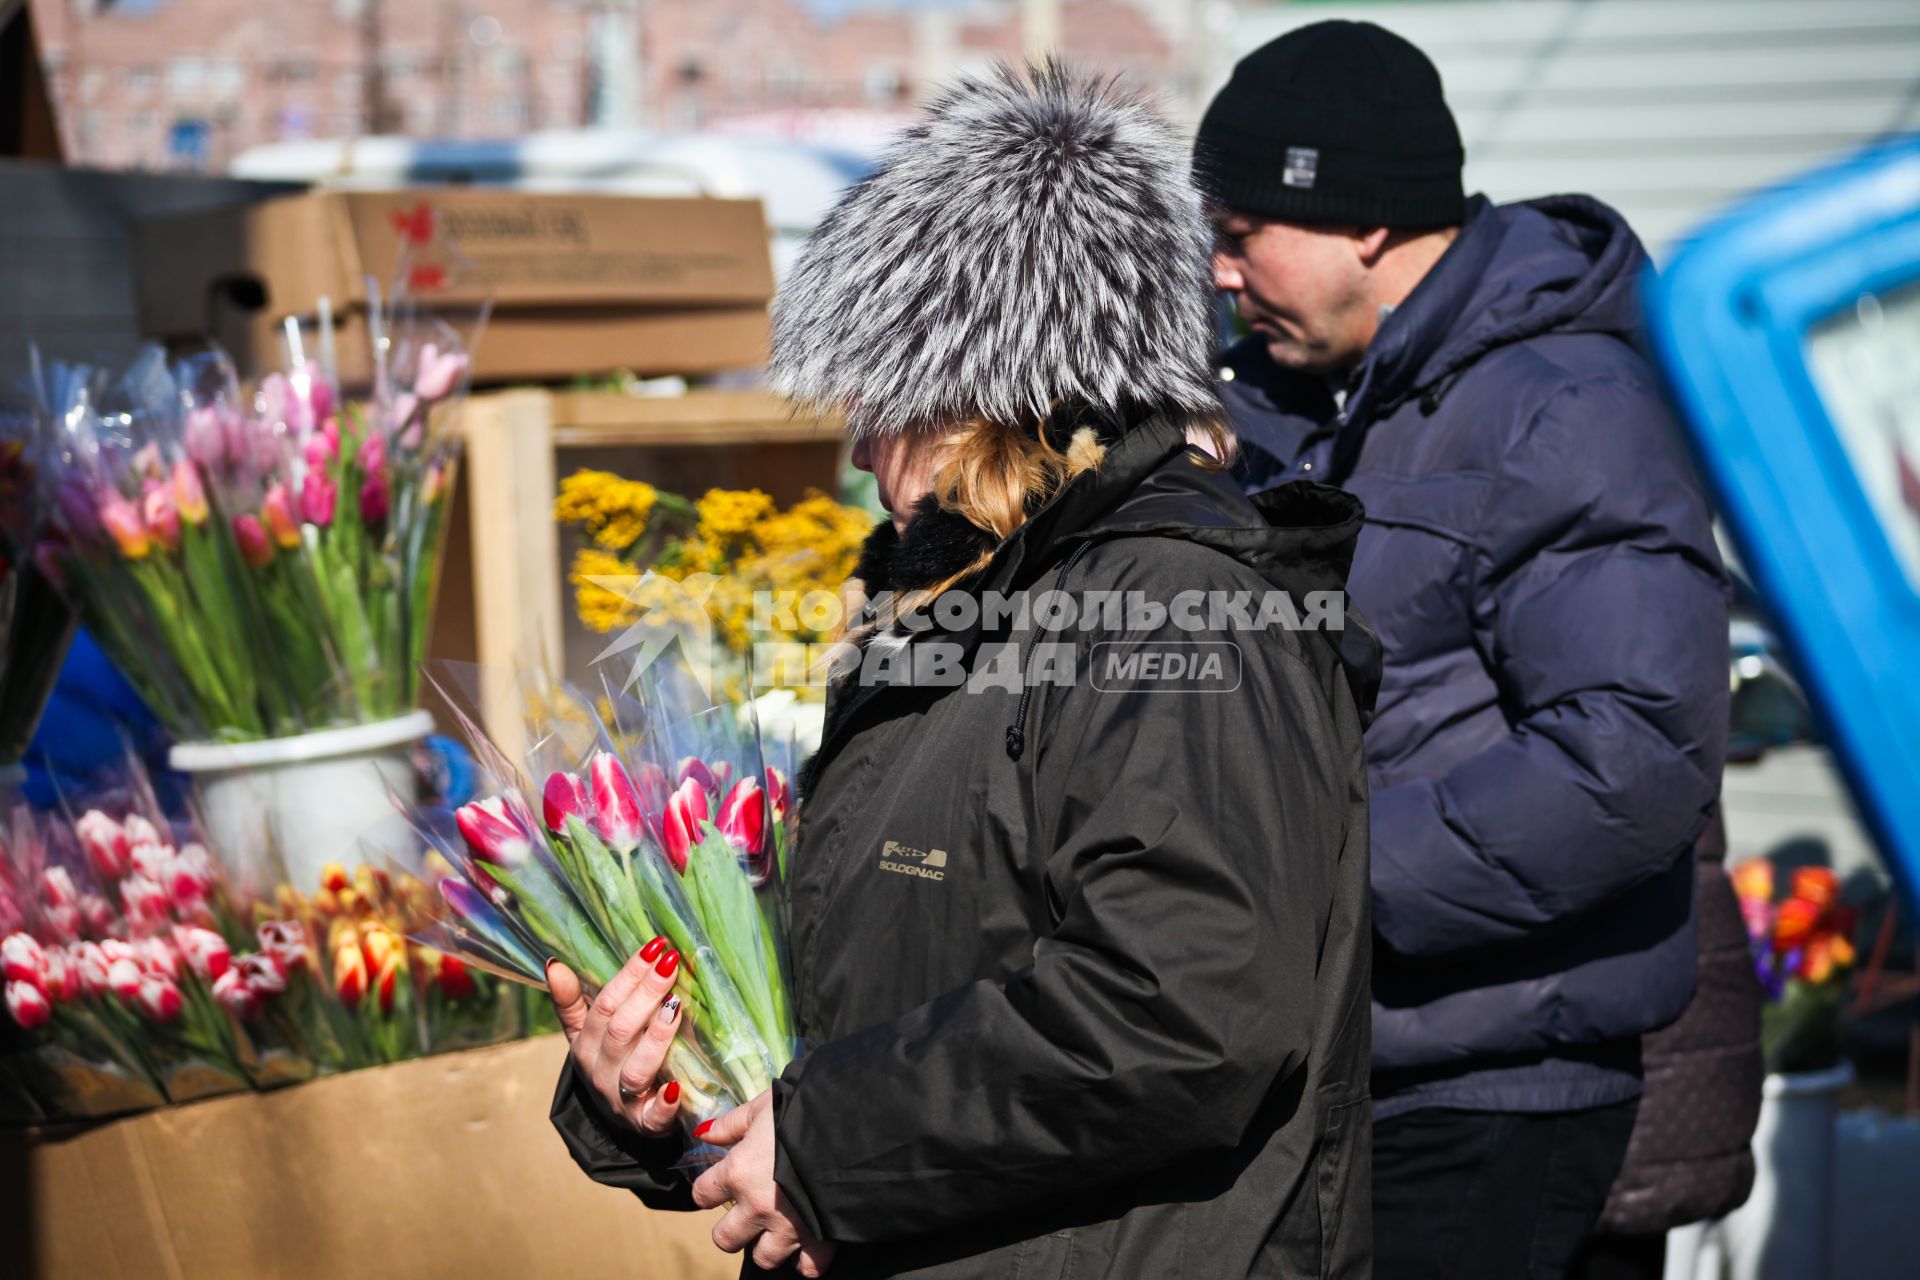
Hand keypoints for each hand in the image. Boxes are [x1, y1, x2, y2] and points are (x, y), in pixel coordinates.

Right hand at [546, 942, 684, 1137]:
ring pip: (636, 1069)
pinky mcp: (645, 1125)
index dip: (629, 974)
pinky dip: (664, 1104)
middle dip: (646, 993)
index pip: (605, 1005)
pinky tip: (677, 1088)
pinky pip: (652, 1117)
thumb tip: (553, 964)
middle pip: (620, 1030)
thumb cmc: (609, 1064)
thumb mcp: (585, 1034)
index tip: (655, 946)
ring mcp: (621, 1100)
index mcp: (585, 1046)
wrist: (621, 1121)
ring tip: (676, 1006)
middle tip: (671, 963)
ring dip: (656, 1037)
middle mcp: (600, 1072)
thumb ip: (571, 1002)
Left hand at [692, 1091, 837, 1275]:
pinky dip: (807, 1257)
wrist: (856, 1125)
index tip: (722, 1183)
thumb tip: (705, 1134)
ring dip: (770, 1244)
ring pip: (763, 1258)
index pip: (702, 1195)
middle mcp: (758, 1206)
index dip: (711, 1188)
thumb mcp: (764, 1106)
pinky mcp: (820, 1239)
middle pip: (724, 1239)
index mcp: (739, 1172)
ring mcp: (789, 1228)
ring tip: (782, 1225)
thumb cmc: (806, 1107)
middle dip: (734, 1227)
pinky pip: (807, 1267)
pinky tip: (810, 1239)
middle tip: (750, 1211)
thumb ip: (731, 1124)